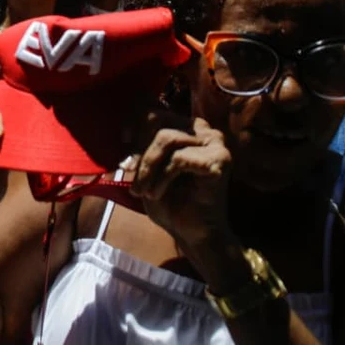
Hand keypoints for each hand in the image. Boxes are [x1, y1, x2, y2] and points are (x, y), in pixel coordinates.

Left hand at [130, 117, 231, 249]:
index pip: (154, 110)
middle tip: (133, 176)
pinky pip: (178, 159)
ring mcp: (215, 144)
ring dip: (147, 167)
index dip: (134, 123)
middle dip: (140, 150)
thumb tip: (126, 130)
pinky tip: (156, 193)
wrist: (192, 234)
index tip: (124, 142)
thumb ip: (141, 143)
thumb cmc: (169, 200)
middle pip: (158, 120)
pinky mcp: (219, 160)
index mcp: (187, 127)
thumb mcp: (147, 166)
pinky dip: (161, 177)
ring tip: (142, 191)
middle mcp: (204, 130)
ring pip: (166, 138)